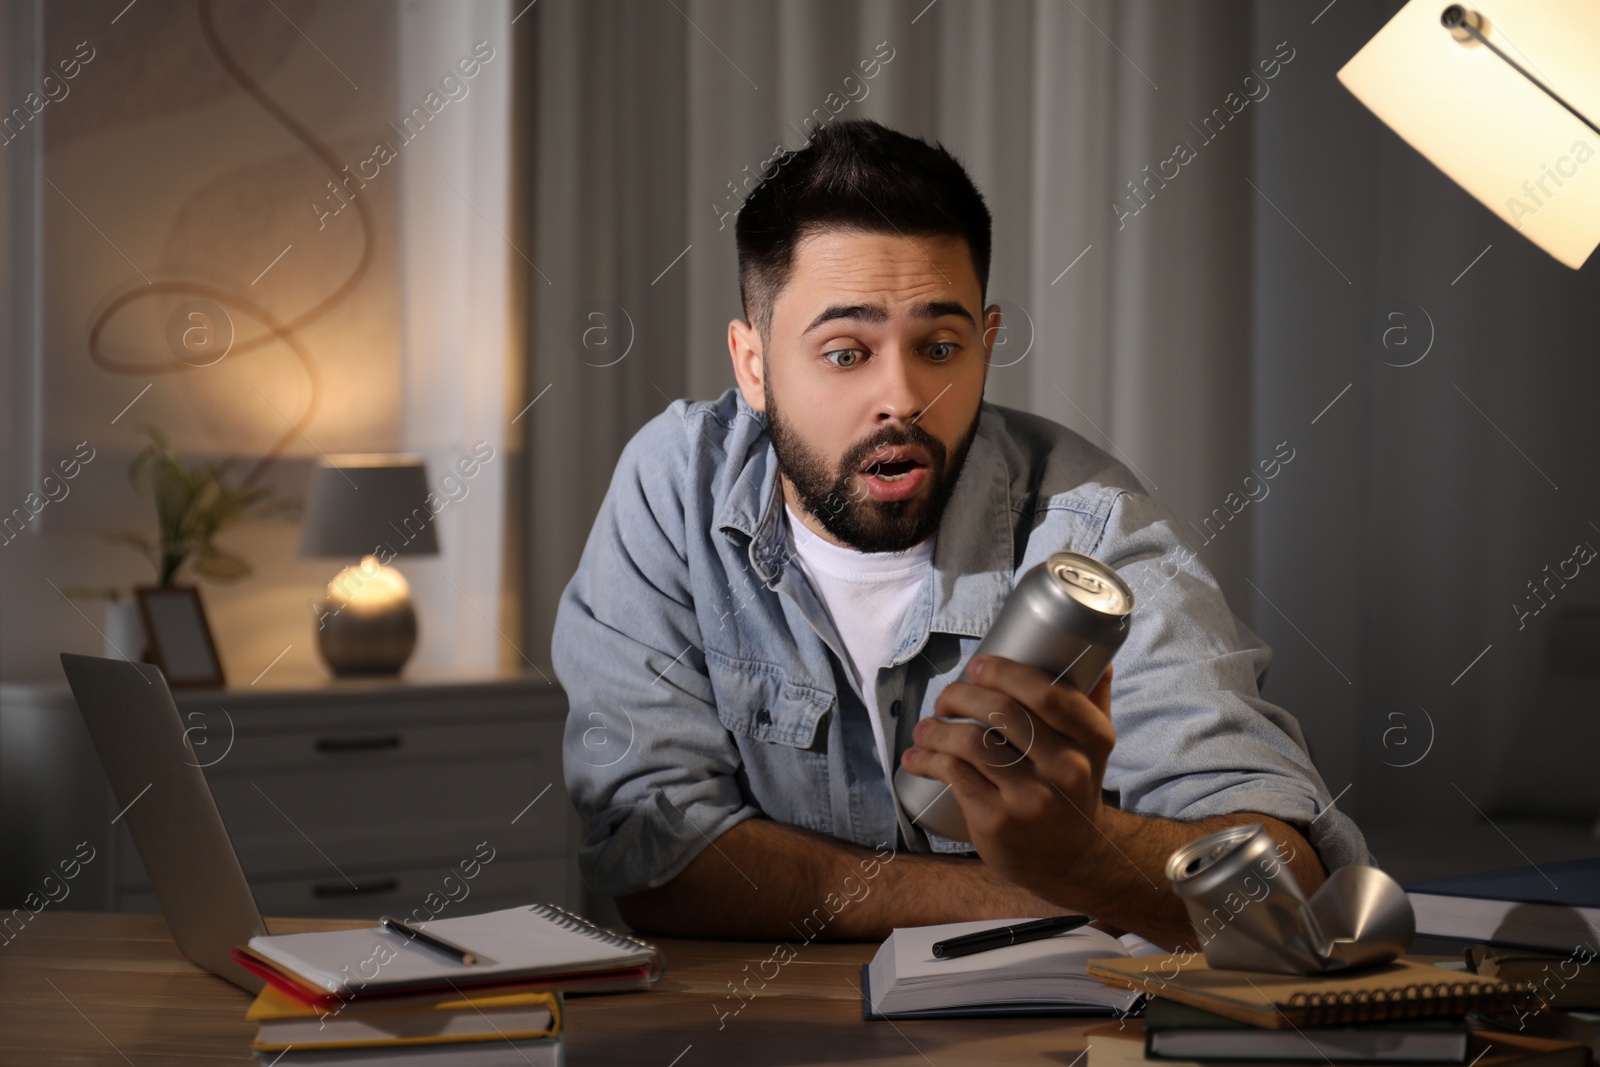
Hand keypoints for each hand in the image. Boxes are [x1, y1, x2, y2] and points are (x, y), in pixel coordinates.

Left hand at [900, 655, 1116, 903]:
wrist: (1074, 860)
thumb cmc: (1074, 789)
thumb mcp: (1094, 746)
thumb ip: (1093, 698)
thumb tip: (1096, 651)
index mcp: (1092, 739)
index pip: (1047, 692)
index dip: (1004, 672)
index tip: (976, 666)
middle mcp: (1068, 768)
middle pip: (1003, 712)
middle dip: (961, 695)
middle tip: (945, 698)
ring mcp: (1033, 798)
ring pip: (973, 742)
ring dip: (937, 729)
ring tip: (926, 728)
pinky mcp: (999, 821)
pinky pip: (955, 775)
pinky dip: (927, 759)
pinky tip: (915, 757)